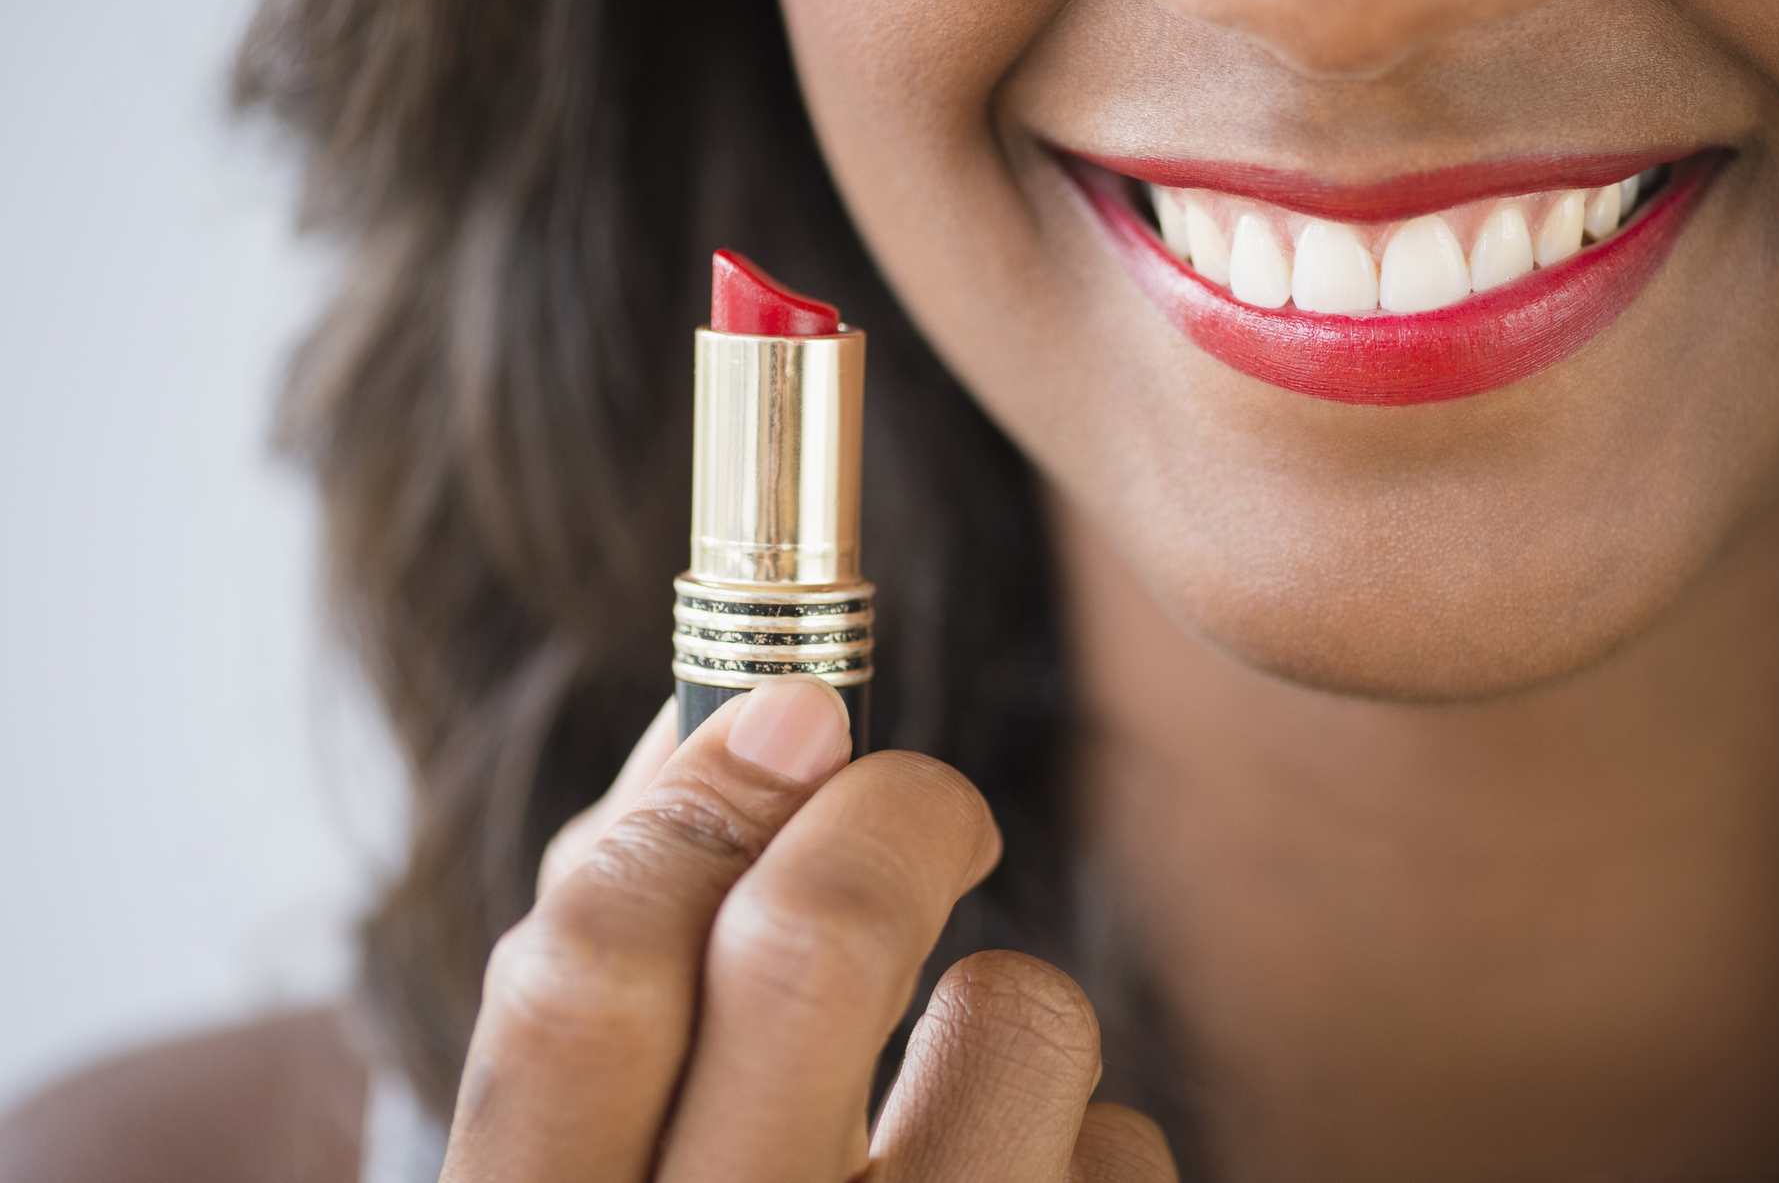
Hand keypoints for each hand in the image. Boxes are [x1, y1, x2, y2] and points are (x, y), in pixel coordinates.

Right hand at [438, 675, 1177, 1181]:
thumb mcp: (597, 1161)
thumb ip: (629, 948)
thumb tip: (754, 712)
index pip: (586, 974)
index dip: (697, 802)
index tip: (797, 715)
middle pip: (814, 942)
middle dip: (898, 812)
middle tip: (932, 812)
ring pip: (1017, 1014)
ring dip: (1004, 1005)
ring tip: (959, 1088)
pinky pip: (1121, 1150)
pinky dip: (1081, 1145)